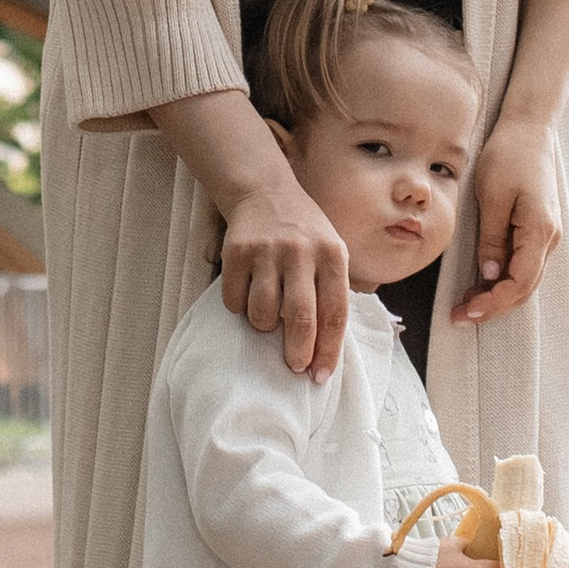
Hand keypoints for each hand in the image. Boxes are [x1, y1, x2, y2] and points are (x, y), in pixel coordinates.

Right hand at [220, 169, 351, 379]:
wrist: (264, 191)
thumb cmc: (304, 233)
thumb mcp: (330, 252)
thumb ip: (330, 293)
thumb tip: (322, 352)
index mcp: (332, 255)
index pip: (334, 313)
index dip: (328, 351)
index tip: (320, 376)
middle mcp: (300, 251)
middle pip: (301, 318)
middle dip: (298, 352)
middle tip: (294, 366)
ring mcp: (266, 251)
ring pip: (262, 314)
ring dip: (265, 326)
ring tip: (268, 315)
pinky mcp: (236, 252)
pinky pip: (234, 301)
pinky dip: (240, 308)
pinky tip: (248, 293)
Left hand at [455, 117, 562, 324]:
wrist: (529, 128)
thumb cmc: (508, 155)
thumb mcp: (492, 196)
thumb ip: (492, 238)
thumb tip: (491, 275)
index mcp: (540, 231)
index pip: (519, 283)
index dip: (493, 303)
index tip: (466, 312)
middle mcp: (550, 238)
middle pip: (524, 288)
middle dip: (493, 307)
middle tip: (459, 317)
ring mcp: (547, 234)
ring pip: (525, 279)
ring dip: (498, 295)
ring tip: (467, 303)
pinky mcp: (539, 228)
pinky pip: (524, 264)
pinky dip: (504, 278)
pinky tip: (483, 281)